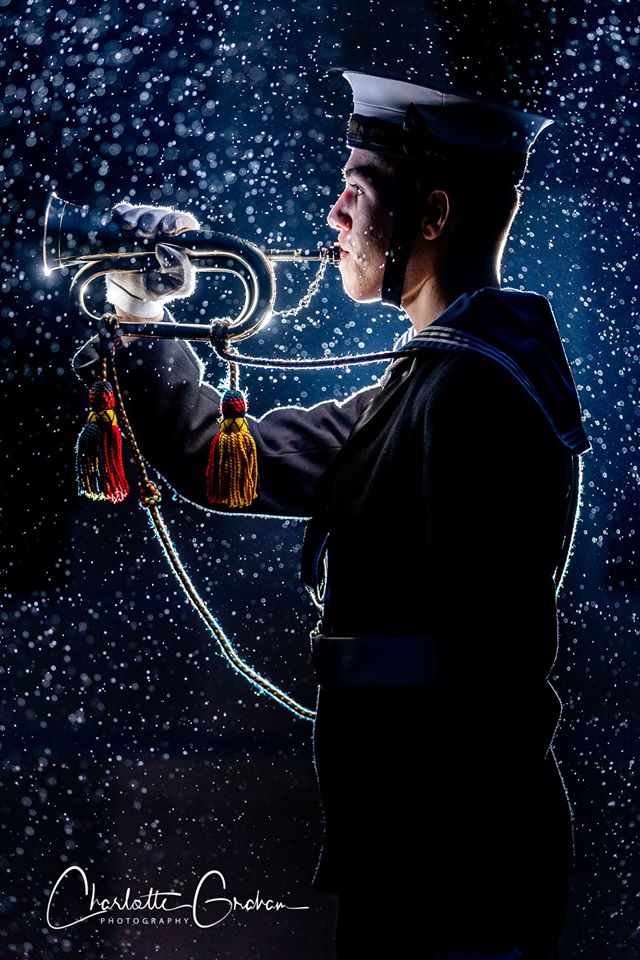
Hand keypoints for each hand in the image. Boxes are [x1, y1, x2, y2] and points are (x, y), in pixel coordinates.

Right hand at [105, 202, 200, 317]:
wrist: (132, 292)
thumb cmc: (160, 288)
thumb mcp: (177, 285)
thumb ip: (181, 270)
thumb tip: (166, 248)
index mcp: (181, 241)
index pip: (185, 222)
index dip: (177, 221)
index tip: (166, 229)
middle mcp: (163, 229)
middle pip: (161, 214)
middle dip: (152, 219)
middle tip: (145, 230)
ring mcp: (143, 225)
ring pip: (142, 211)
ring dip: (135, 216)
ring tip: (130, 227)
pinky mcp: (124, 225)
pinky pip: (123, 211)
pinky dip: (121, 213)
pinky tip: (120, 223)